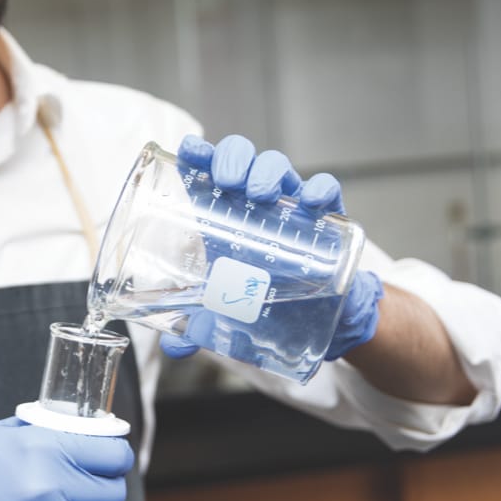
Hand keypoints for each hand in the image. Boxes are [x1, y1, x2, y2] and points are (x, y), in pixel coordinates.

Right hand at [0, 417, 133, 500]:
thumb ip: (51, 437)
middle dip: (99, 487)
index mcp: (42, 448)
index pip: (115, 456)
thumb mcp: (6, 436)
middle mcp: (46, 485)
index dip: (112, 456)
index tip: (106, 458)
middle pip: (112, 494)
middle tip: (78, 482)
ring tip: (51, 497)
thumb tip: (91, 437)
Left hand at [160, 134, 384, 361]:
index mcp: (224, 216)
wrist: (318, 320)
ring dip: (266, 171)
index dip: (198, 156)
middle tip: (227, 182)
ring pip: (278, 166)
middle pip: (241, 159)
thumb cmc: (267, 301)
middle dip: (232, 160)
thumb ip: (198, 329)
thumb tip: (174, 347)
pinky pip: (326, 192)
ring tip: (258, 194)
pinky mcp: (326, 220)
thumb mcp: (228, 315)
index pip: (207, 172)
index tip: (188, 153)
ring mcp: (290, 207)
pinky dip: (319, 189)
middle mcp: (255, 203)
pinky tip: (309, 202)